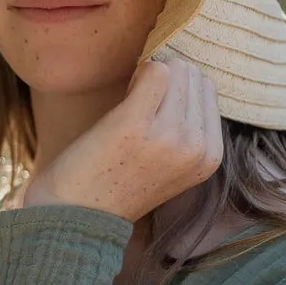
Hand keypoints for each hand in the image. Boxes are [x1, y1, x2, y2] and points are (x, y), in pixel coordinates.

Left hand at [22, 55, 223, 223]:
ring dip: (149, 76)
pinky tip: (123, 95)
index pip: (208, 90)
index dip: (179, 90)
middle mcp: (195, 146)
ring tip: (131, 107)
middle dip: (167, 80)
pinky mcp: (135, 123)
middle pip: (193, 75)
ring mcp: (169, 135)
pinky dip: (138, 73)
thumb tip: (183, 70)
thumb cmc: (116, 183)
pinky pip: (154, 70)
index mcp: (210, 157)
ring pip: (175, 69)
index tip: (157, 110)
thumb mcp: (171, 163)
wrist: (75, 215)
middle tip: (141, 107)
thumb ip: (187, 128)